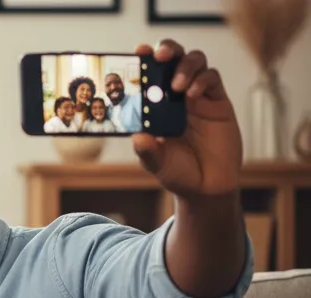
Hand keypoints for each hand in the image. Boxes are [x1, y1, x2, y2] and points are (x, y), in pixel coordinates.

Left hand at [132, 40, 241, 197]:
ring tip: (177, 85)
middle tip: (158, 56)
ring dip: (185, 66)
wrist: (207, 186)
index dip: (144, 60)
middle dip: (167, 50)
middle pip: (174, 59)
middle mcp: (175, 97)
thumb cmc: (178, 172)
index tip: (138, 52)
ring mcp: (198, 97)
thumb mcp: (157, 164)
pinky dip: (202, 80)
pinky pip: (212, 79)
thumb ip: (147, 151)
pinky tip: (193, 95)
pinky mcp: (218, 102)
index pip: (149, 74)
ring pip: (195, 62)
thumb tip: (137, 136)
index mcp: (155, 106)